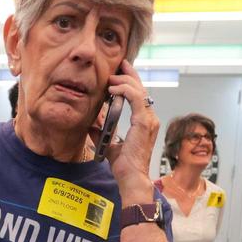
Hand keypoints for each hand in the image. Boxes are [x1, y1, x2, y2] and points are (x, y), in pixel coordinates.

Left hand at [103, 60, 158, 194]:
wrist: (131, 177)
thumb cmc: (124, 166)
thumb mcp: (109, 144)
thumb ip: (102, 132)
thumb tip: (91, 123)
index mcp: (144, 122)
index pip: (140, 95)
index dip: (131, 81)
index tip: (119, 72)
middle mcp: (149, 118)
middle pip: (142, 89)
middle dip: (129, 74)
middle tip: (119, 64)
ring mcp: (148, 120)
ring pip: (140, 90)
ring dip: (125, 81)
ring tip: (111, 78)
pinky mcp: (143, 122)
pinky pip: (137, 98)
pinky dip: (125, 89)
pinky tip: (114, 88)